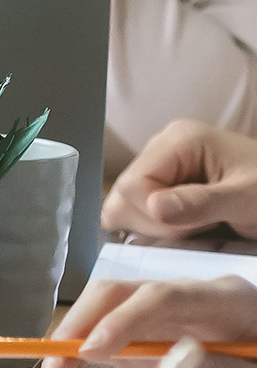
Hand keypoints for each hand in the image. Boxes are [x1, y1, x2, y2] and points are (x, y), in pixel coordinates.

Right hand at [35, 276, 256, 367]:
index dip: (122, 321)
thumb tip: (179, 363)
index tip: (91, 353)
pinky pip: (98, 344)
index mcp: (225, 299)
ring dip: (65, 356)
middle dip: (76, 333)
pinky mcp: (143, 339)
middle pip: (116, 295)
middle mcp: (185, 298)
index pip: (162, 296)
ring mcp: (160, 316)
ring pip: (96, 317)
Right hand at [104, 118, 256, 239]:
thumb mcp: (248, 199)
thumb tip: (154, 208)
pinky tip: (183, 226)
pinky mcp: (159, 183)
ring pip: (123, 206)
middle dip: (156, 222)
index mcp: (179, 140)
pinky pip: (133, 210)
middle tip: (201, 225)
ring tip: (197, 224)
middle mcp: (161, 146)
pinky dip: (152, 227)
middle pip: (122, 195)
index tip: (198, 223)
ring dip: (156, 227)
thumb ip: (201, 203)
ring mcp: (158, 165)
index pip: (133, 184)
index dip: (156, 214)